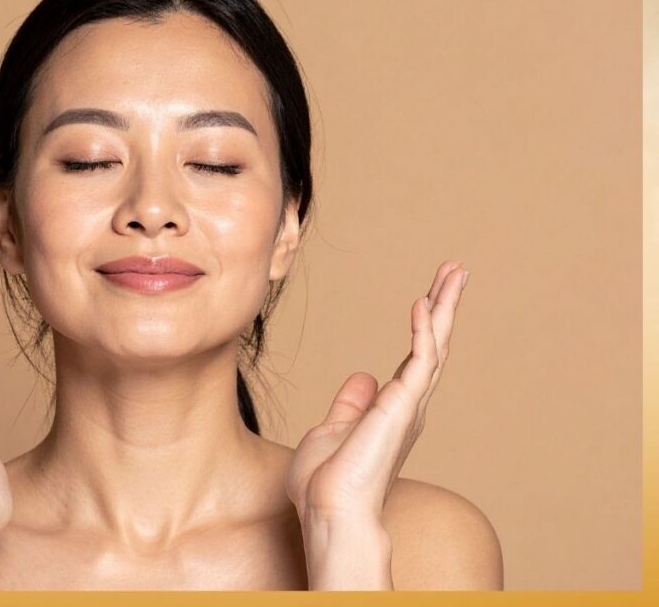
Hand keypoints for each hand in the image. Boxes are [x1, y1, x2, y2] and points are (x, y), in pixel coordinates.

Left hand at [285, 260, 468, 523]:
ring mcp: (408, 406)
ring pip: (434, 345)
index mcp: (392, 411)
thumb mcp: (331, 432)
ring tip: (454, 272)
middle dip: (444, 306)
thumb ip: (349, 406)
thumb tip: (362, 379)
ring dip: (444, 306)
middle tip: (456, 271)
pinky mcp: (402, 406)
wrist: (327, 510)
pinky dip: (423, 328)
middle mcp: (407, 407)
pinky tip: (423, 301)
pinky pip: (420, 358)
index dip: (423, 326)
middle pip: (433, 344)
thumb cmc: (325, 483)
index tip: (428, 296)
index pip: (413, 358)